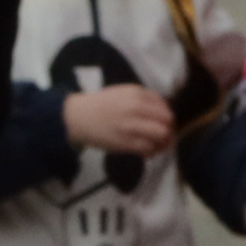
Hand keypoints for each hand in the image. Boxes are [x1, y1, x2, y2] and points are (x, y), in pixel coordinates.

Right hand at [64, 83, 178, 156]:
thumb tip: (163, 113)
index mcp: (136, 94)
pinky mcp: (126, 142)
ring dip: (163, 142)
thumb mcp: (123, 93)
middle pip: (167, 121)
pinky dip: (151, 152)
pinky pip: (149, 148)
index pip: (164, 106)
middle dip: (168, 129)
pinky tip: (146, 152)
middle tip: (162, 135)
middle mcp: (136, 108)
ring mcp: (131, 126)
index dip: (166, 116)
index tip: (161, 123)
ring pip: (162, 135)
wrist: (77, 117)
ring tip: (156, 145)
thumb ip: (144, 99)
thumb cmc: (100, 105)